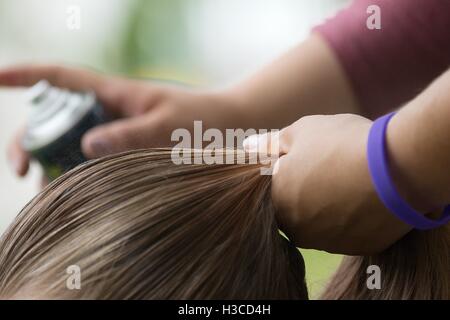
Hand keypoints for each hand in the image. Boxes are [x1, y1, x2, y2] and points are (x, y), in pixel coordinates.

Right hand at [3, 65, 242, 181]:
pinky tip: (72, 193)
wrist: (227, 127)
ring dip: (51, 162)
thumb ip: (130, 134)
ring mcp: (115, 130)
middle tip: (23, 169)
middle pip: (56, 117)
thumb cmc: (201, 119)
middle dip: (31, 139)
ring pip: (69, 142)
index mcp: (115, 93)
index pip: (62, 78)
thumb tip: (86, 146)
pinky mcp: (125, 149)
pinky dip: (76, 173)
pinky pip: (91, 159)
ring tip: (44, 189)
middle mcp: (109, 111)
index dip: (26, 75)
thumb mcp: (167, 125)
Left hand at [245, 114, 410, 254]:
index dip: (289, 173)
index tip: (307, 160)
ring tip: (350, 180)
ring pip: (321, 223)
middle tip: (330, 168)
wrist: (396, 169)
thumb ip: (270, 144)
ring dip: (329, 206)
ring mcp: (327, 242)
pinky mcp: (357, 247)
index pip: (273, 191)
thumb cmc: (340, 144)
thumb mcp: (300, 132)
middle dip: (307, 191)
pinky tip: (366, 196)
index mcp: (277, 201)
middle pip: (296, 210)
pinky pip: (348, 231)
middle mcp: (296, 229)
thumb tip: (248, 147)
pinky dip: (352, 217)